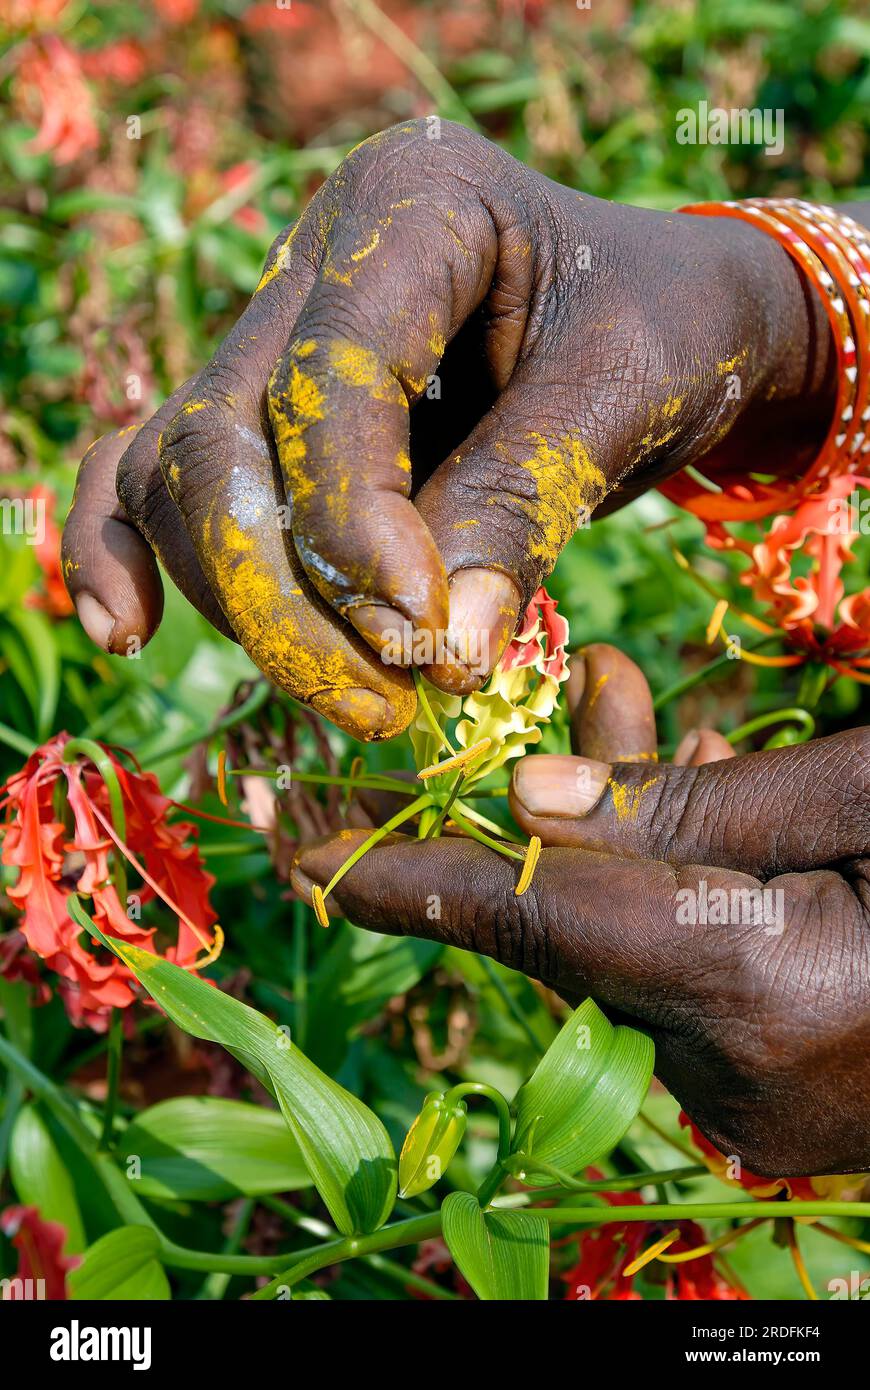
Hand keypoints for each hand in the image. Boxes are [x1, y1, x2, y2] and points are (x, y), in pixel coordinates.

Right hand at [62, 121, 834, 740]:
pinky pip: (161, 478)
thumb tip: (438, 653)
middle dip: (282, 593)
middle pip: (219, 436)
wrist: (666, 322)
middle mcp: (314, 259)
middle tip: (382, 699)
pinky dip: (140, 555)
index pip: (330, 375)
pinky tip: (127, 635)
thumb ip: (521, 508)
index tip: (426, 632)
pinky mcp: (266, 413)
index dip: (356, 520)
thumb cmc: (662, 332)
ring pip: (186, 477)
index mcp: (413, 201)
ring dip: (250, 609)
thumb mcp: (623, 399)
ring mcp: (274, 333)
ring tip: (362, 700)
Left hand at [292, 644, 869, 1177]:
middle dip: (528, 796)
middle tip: (522, 676)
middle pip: (563, 915)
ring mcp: (749, 1087)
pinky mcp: (771, 1078)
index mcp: (754, 978)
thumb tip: (540, 791)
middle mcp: (727, 1062)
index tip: (283, 832)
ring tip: (605, 686)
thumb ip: (702, 804)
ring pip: (614, 931)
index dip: (391, 867)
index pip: (523, 912)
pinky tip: (686, 779)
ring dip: (603, 817)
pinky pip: (668, 965)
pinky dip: (658, 875)